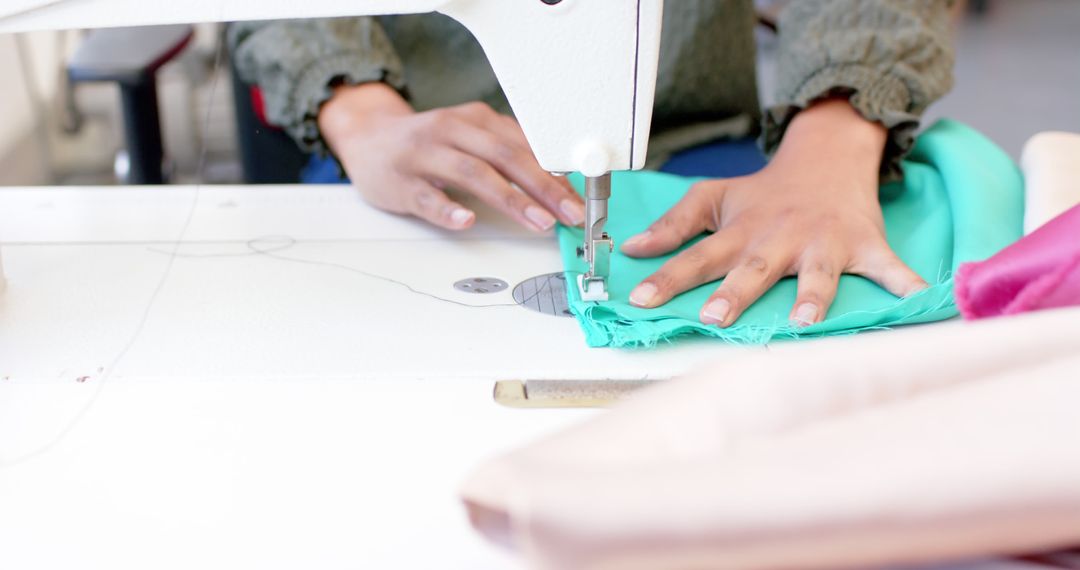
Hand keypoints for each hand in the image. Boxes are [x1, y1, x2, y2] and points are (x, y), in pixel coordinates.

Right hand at [318, 82, 584, 230]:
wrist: (367, 138)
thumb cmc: (428, 145)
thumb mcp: (469, 139)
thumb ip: (506, 155)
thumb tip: (556, 183)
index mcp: (475, 120)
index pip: (523, 146)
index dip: (555, 174)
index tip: (579, 200)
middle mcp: (451, 130)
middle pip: (504, 156)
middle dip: (543, 187)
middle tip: (568, 214)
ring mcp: (424, 155)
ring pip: (472, 173)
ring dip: (510, 198)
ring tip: (537, 220)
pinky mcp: (400, 181)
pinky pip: (426, 197)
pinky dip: (447, 209)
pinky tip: (466, 220)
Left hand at [622, 99, 927, 326]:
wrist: (826, 157)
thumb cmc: (764, 192)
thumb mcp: (713, 197)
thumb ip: (673, 224)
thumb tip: (630, 248)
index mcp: (740, 231)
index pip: (696, 256)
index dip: (668, 277)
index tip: (641, 300)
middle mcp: (779, 238)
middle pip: (753, 268)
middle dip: (734, 293)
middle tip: (714, 317)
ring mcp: (824, 242)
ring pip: (817, 272)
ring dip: (813, 296)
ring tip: (804, 321)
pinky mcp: (864, 244)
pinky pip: (889, 267)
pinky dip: (906, 284)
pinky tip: (919, 300)